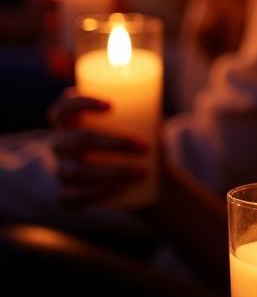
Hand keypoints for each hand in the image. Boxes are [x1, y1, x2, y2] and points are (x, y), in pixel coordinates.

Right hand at [48, 90, 147, 205]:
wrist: (146, 176)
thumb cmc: (143, 139)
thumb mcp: (145, 121)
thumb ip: (147, 109)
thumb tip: (156, 100)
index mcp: (72, 121)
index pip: (64, 107)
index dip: (80, 103)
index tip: (112, 106)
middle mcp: (60, 144)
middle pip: (76, 140)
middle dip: (113, 143)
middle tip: (144, 146)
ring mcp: (60, 170)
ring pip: (76, 171)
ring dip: (112, 171)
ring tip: (143, 171)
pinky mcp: (65, 195)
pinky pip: (73, 197)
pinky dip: (100, 192)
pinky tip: (122, 188)